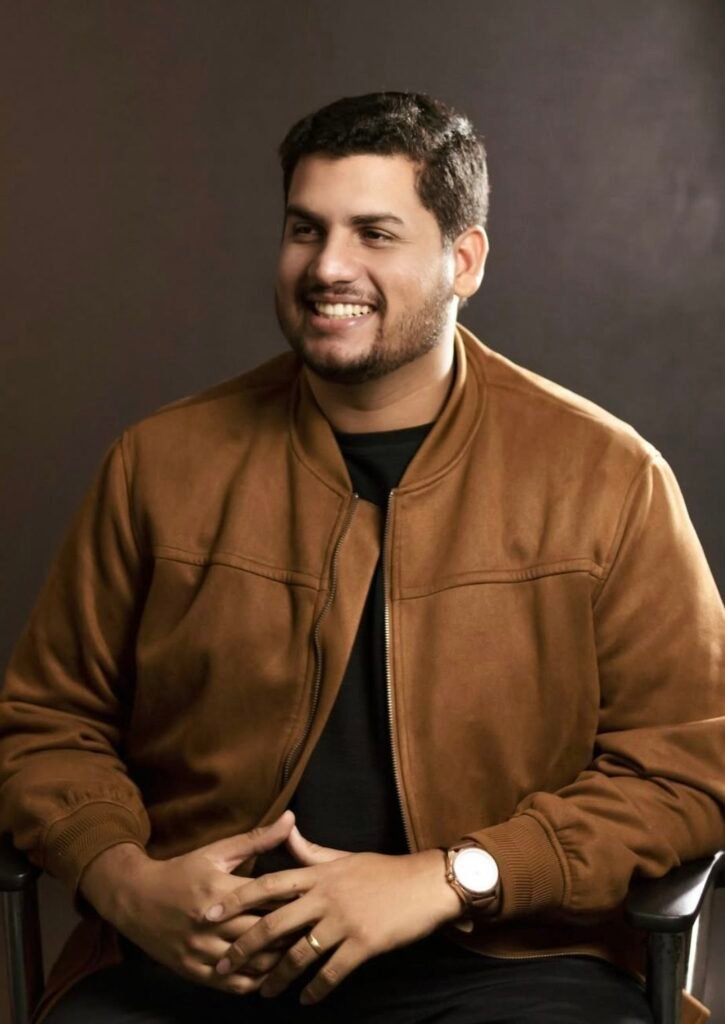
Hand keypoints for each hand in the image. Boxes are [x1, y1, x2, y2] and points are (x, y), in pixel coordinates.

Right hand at [80, 811, 296, 992]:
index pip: (269, 899)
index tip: (318, 900)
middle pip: (264, 934)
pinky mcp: (194, 971)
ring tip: (300, 952)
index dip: (296, 901)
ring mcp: (201, 951)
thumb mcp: (216, 852)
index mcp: (220, 890)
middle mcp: (210, 924)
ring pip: (252, 963)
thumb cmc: (181, 871)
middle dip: (292, 932)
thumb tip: (291, 818)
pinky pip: (233, 984)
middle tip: (317, 929)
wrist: (135, 899)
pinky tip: (271, 972)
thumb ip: (257, 839)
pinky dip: (256, 980)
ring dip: (278, 960)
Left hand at [206, 832, 461, 1004]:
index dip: (237, 899)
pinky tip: (306, 999)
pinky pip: (330, 972)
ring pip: (298, 954)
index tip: (210, 912)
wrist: (426, 884)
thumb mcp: (345, 857)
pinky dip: (315, 989)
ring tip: (262, 992)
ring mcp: (344, 921)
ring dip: (276, 977)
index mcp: (319, 874)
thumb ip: (312, 852)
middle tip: (221, 965)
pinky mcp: (363, 943)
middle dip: (244, 947)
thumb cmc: (385, 871)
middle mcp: (326, 895)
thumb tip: (286, 831)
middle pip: (274, 923)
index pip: (269, 884)